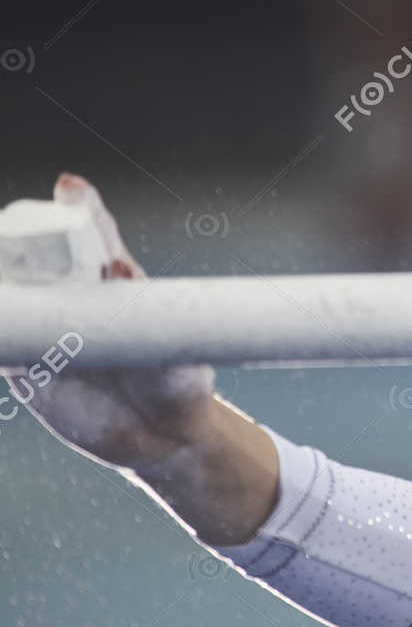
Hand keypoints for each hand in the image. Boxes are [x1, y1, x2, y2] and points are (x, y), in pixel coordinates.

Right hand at [2, 173, 216, 470]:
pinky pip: (2, 342)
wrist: (161, 438)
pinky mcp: (25, 366)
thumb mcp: (175, 352)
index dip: (82, 209)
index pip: (95, 236)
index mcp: (116, 284)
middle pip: (42, 254)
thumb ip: (151, 320)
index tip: (72, 188)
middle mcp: (76, 298)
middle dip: (28, 232)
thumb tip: (120, 268)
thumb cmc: (178, 384)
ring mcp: (47, 329)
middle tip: (25, 223)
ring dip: (1, 272)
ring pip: (12, 291)